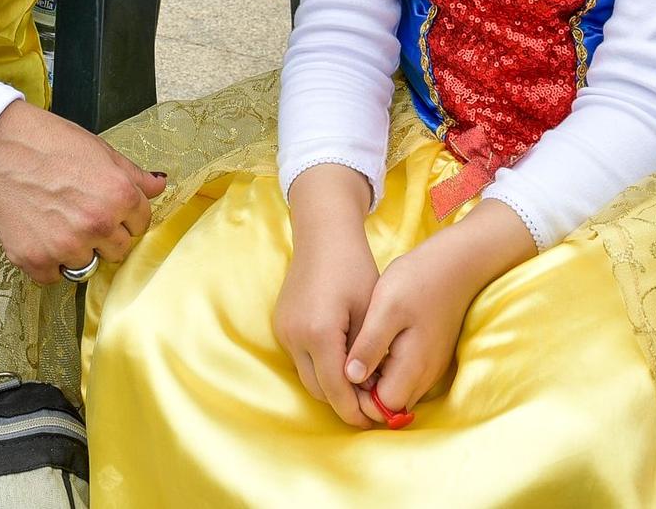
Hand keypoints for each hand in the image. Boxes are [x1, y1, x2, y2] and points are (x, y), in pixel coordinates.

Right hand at [0, 99, 164, 285]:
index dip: (124, 216)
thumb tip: (160, 186)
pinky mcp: (35, 260)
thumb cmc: (48, 143)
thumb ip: (134, 175)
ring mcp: (66, 246)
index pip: (142, 225)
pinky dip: (48, 262)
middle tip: (79, 213)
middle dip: (105, 236)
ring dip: (77, 250)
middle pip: (118, 251)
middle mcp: (97, 225)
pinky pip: (54, 277)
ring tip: (57, 222)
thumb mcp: (101, 151)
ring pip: (87, 265)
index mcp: (120, 197)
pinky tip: (39, 234)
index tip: (106, 206)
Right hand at [274, 168, 378, 427]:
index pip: (335, 389)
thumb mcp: (368, 311)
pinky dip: (320, 367)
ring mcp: (284, 331)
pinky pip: (301, 358)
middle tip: (370, 406)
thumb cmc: (353, 267)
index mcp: (318, 334)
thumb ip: (366, 353)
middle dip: (342, 402)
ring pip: (307, 376)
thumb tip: (370, 390)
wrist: (323, 235)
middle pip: (318, 389)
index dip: (354, 409)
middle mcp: (294, 337)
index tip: (374, 419)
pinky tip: (343, 362)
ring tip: (360, 385)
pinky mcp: (282, 325)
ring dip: (330, 385)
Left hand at [343, 240, 478, 419]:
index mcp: (414, 367)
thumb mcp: (386, 308)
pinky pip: (406, 376)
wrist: (456, 263)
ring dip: (375, 381)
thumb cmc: (418, 280)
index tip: (340, 373)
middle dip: (365, 393)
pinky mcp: (431, 356)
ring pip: (398, 391)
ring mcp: (431, 366)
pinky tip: (372, 344)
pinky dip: (387, 369)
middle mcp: (426, 375)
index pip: (383, 408)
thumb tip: (350, 378)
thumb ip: (369, 345)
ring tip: (355, 351)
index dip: (359, 398)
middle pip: (390, 405)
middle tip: (344, 362)